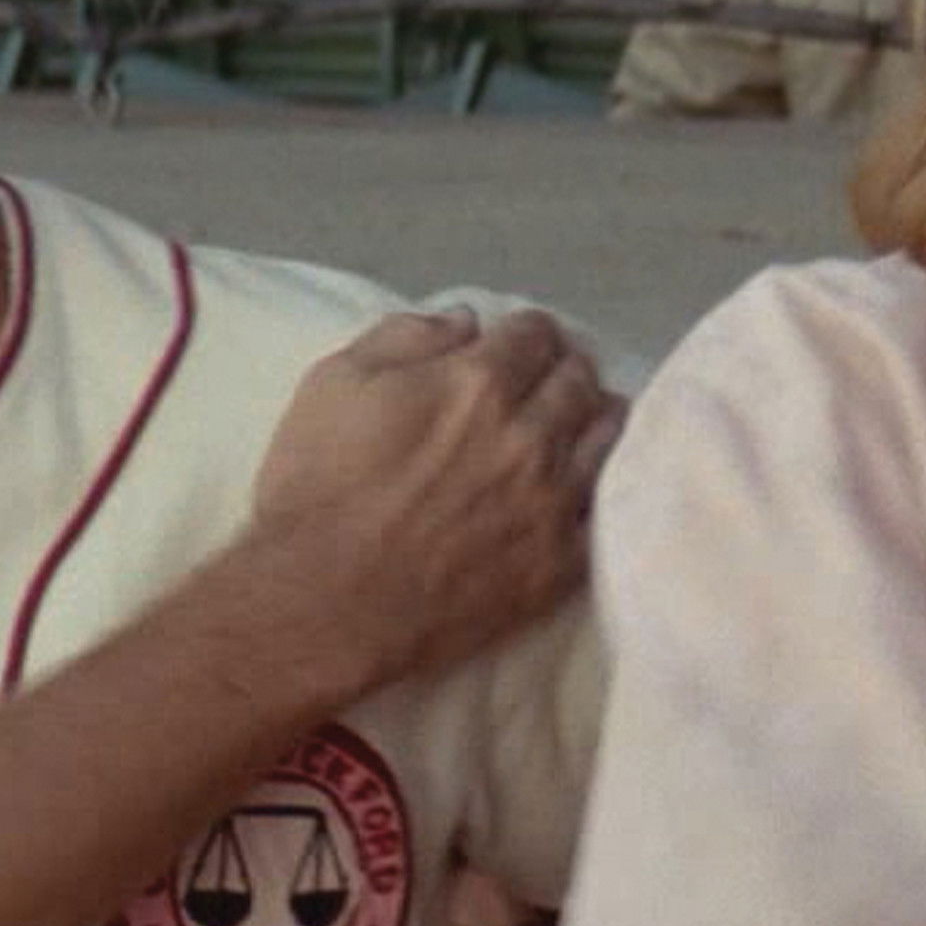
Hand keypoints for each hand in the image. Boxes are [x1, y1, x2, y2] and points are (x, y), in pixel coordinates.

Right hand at [245, 308, 621, 690]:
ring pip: (608, 436)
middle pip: (578, 379)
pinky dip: (597, 487)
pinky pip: (604, 508)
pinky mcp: (561, 563)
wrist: (325, 605)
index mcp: (479, 382)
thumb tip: (465, 320)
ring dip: (594, 418)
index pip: (535, 334)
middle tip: (551, 379)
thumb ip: (403, 337)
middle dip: (565, 368)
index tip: (520, 343)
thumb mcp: (334, 384)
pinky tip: (580, 487)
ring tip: (579, 423)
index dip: (526, 334)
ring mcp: (553, 501)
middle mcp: (531, 434)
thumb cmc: (318, 491)